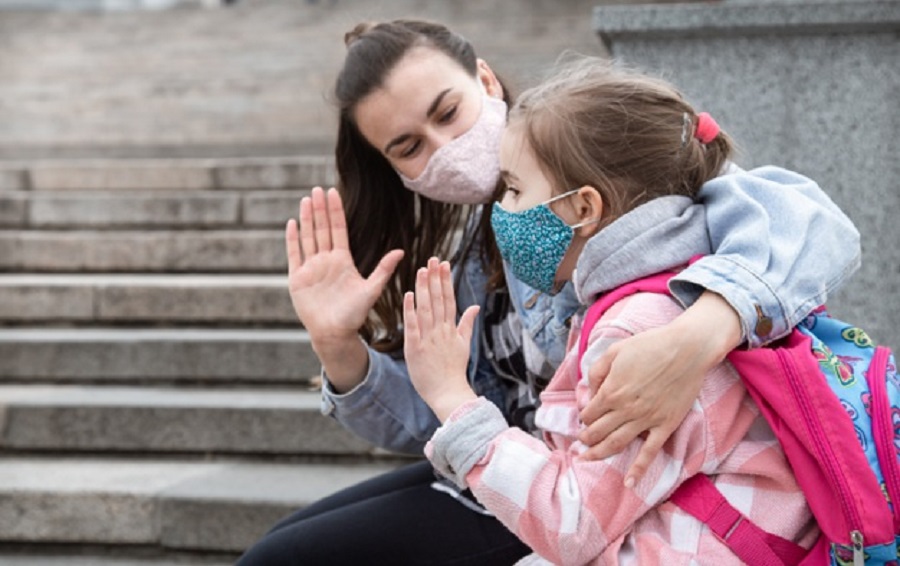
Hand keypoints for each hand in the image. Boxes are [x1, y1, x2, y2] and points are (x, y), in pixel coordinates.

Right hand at [286, 187, 402, 343]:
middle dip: (320, 209)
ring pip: (308, 237)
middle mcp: (326, 261)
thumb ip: (383, 270)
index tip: (333, 192)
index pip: (338, 230)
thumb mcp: (371, 290)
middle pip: (322, 229)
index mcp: (343, 261)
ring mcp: (311, 268)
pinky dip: (292, 239)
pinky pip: (294, 254)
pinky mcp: (297, 279)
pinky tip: (292, 223)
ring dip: (307, 218)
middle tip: (317, 189)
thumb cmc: (354, 315)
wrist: (334, 334)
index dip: (336, 211)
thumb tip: (401, 251)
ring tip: (306, 199)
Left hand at [403, 258, 478, 421]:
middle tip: (432, 259)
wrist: (448, 393)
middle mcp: (441, 331)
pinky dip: (411, 310)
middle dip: (435, 278)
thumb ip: (467, 324)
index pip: (449, 299)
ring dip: (424, 288)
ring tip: (422, 270)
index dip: (446, 280)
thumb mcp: (464, 345)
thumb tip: (475, 306)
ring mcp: (428, 339)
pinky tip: (409, 295)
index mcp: (451, 329)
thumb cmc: (454, 371)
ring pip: (426, 309)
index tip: (444, 264)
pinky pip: (412, 326)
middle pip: (438, 300)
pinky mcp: (415, 348)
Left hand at [578, 291, 741, 486]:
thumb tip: (590, 391)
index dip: (584, 417)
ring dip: (599, 454)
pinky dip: (638, 469)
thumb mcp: (615, 350)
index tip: (585, 417)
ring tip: (587, 459)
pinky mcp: (665, 426)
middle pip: (598, 431)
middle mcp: (625, 409)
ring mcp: (645, 420)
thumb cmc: (650, 346)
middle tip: (581, 442)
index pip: (589, 413)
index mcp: (611, 391)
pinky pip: (649, 452)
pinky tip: (629, 483)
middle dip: (586, 438)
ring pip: (616, 443)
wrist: (687, 349)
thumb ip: (597, 371)